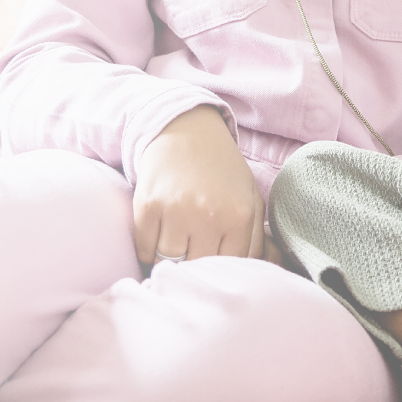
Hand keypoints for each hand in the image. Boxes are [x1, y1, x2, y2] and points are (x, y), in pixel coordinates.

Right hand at [133, 105, 265, 265]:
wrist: (185, 129)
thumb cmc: (221, 168)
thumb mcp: (250, 196)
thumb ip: (256, 238)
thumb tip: (256, 271)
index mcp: (238, 216)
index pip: (228, 268)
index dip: (219, 272)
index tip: (212, 267)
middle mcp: (207, 216)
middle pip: (197, 268)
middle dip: (195, 267)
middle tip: (192, 257)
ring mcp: (175, 211)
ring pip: (169, 263)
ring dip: (170, 260)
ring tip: (176, 246)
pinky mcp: (147, 206)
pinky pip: (144, 250)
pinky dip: (149, 250)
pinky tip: (158, 237)